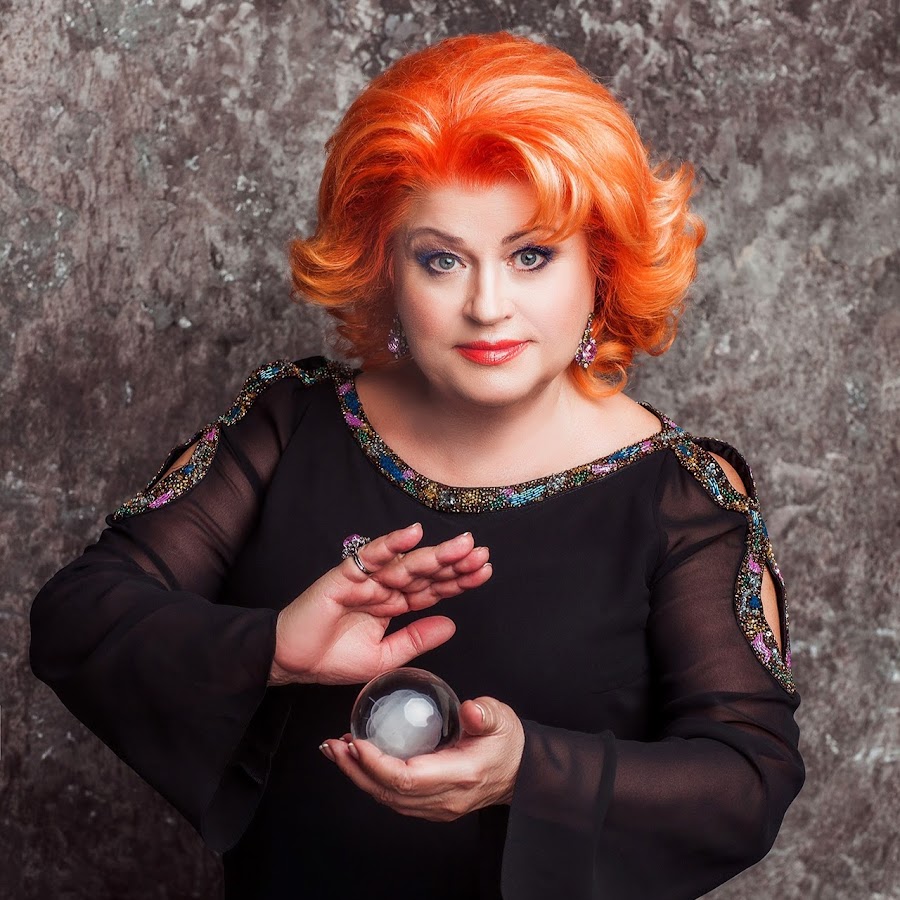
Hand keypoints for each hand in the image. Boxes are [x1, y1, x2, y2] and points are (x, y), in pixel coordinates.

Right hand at [269, 523, 490, 685]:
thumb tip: (451, 625)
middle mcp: (385, 587)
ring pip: (406, 563)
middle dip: (454, 563)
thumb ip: (416, 639)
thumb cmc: (331, 659)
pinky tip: (413, 534)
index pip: (433, 589)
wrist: (291, 662)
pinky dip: (391, 544)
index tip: (484, 571)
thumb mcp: (385, 656)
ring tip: (462, 546)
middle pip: (426, 572)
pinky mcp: (345, 576)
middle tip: (481, 554)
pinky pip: (371, 556)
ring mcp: (367, 579)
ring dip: (434, 554)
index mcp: (395, 603)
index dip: (458, 580)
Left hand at [320, 696, 524, 820]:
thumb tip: (470, 709)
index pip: (407, 778)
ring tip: (338, 752)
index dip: (376, 763)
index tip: (357, 742)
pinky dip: (372, 781)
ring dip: (359, 776)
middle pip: (389, 792)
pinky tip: (359, 762)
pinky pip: (395, 798)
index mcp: (459, 775)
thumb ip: (484, 714)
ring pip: (388, 799)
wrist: (521, 771)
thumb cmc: (508, 742)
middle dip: (356, 770)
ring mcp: (437, 807)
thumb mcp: (501, 719)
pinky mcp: (431, 805)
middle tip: (333, 746)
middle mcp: (445, 798)